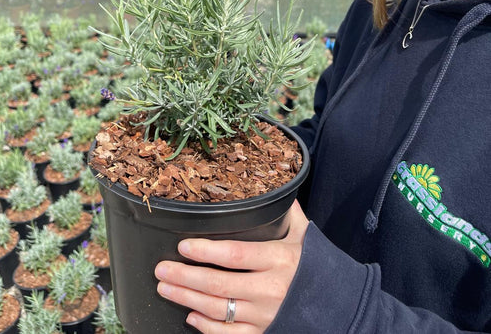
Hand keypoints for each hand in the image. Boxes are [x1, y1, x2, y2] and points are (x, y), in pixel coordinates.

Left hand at [154, 199, 308, 332]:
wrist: (346, 309)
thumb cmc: (321, 269)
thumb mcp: (307, 238)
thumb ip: (290, 215)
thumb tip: (281, 188)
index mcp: (279, 259)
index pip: (235, 254)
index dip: (206, 251)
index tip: (183, 246)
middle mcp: (270, 289)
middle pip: (218, 284)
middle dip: (185, 276)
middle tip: (161, 269)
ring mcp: (266, 316)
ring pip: (218, 309)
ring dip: (187, 299)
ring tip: (166, 287)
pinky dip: (207, 328)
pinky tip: (191, 317)